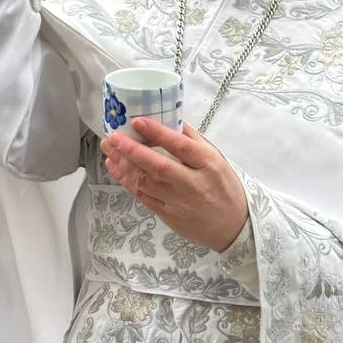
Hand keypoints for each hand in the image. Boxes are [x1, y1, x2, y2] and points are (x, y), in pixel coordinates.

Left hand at [101, 120, 247, 252]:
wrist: (232, 225)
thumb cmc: (223, 186)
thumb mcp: (216, 158)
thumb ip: (193, 139)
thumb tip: (170, 118)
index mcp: (208, 164)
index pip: (181, 146)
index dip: (158, 133)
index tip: (138, 121)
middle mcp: (193, 183)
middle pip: (159, 166)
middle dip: (132, 151)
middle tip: (113, 137)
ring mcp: (179, 202)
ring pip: (146, 182)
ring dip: (125, 165)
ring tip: (109, 149)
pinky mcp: (168, 216)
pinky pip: (143, 197)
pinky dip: (127, 181)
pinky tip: (116, 167)